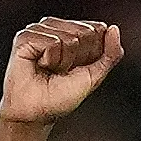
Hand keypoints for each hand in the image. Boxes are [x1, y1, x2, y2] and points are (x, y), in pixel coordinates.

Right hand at [0, 18, 123, 125]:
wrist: (37, 112)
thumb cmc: (60, 97)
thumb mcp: (93, 77)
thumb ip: (109, 55)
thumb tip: (114, 28)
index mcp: (72, 34)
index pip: (97, 30)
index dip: (91, 55)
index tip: (77, 69)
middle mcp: (56, 28)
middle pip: (85, 32)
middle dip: (78, 58)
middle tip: (61, 71)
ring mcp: (40, 31)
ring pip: (69, 37)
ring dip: (63, 61)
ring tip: (49, 70)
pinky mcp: (26, 36)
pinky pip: (52, 42)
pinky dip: (50, 59)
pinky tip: (39, 66)